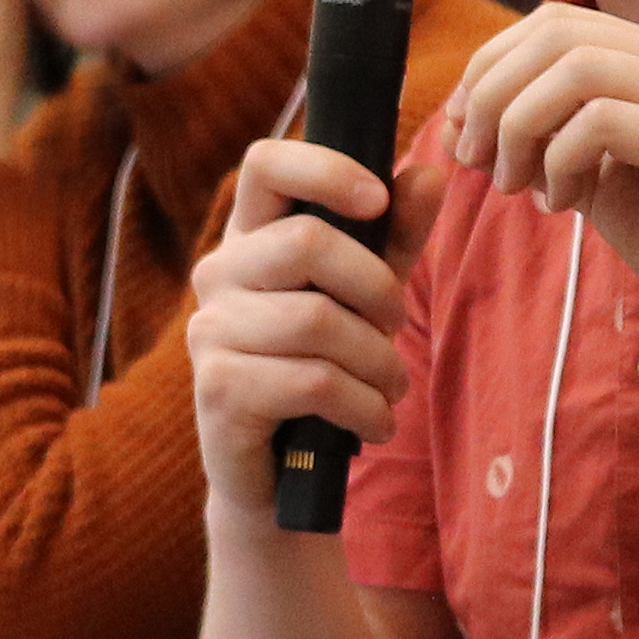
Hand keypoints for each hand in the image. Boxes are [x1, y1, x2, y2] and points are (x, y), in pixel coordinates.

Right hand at [184, 129, 453, 518]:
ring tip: (391, 391)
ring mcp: (209, 331)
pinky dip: (362, 405)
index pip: (266, 164)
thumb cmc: (322, 368)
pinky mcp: (218, 388)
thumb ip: (395, 237)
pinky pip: (312, 380)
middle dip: (378, 289)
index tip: (377, 200)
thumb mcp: (366, 297)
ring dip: (378, 362)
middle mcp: (217, 273)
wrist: (280, 474)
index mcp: (250, 237)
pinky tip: (374, 423)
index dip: (325, 169)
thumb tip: (429, 174)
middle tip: (396, 329)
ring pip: (318, 321)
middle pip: (308, 243)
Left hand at [446, 7, 638, 372]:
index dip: (491, 67)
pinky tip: (561, 203)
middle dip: (492, 94)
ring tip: (515, 184)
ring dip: (520, 126)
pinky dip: (560, 161)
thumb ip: (550, 140)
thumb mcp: (603, 179)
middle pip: (555, 34)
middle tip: (475, 158)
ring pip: (573, 70)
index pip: (555, 23)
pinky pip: (603, 123)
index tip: (462, 128)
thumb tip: (470, 119)